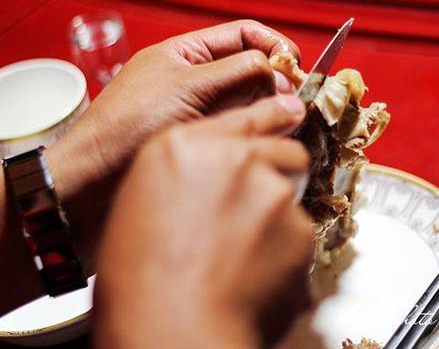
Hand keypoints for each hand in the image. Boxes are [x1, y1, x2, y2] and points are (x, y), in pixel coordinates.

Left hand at [45, 20, 299, 269]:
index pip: (242, 35)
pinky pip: (237, 133)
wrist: (89, 186)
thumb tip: (283, 72)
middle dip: (277, 82)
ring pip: (248, 105)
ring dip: (269, 111)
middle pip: (250, 71)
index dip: (274, 46)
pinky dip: (256, 135)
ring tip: (287, 126)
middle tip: (296, 105)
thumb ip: (238, 75)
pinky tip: (268, 145)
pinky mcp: (200, 147)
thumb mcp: (186, 89)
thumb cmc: (127, 128)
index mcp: (186, 55)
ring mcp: (199, 116)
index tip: (298, 67)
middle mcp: (195, 82)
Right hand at [93, 96, 312, 348]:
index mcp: (184, 147)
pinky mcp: (299, 227)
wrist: (171, 329)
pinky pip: (299, 235)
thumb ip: (186, 175)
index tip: (290, 111)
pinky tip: (257, 275)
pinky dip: (286, 252)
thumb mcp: (141, 203)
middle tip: (256, 209)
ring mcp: (271, 190)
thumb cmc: (139, 280)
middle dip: (278, 173)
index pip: (244, 117)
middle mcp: (233, 157)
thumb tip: (207, 179)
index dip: (270, 116)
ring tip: (245, 253)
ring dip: (278, 215)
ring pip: (292, 193)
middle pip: (282, 150)